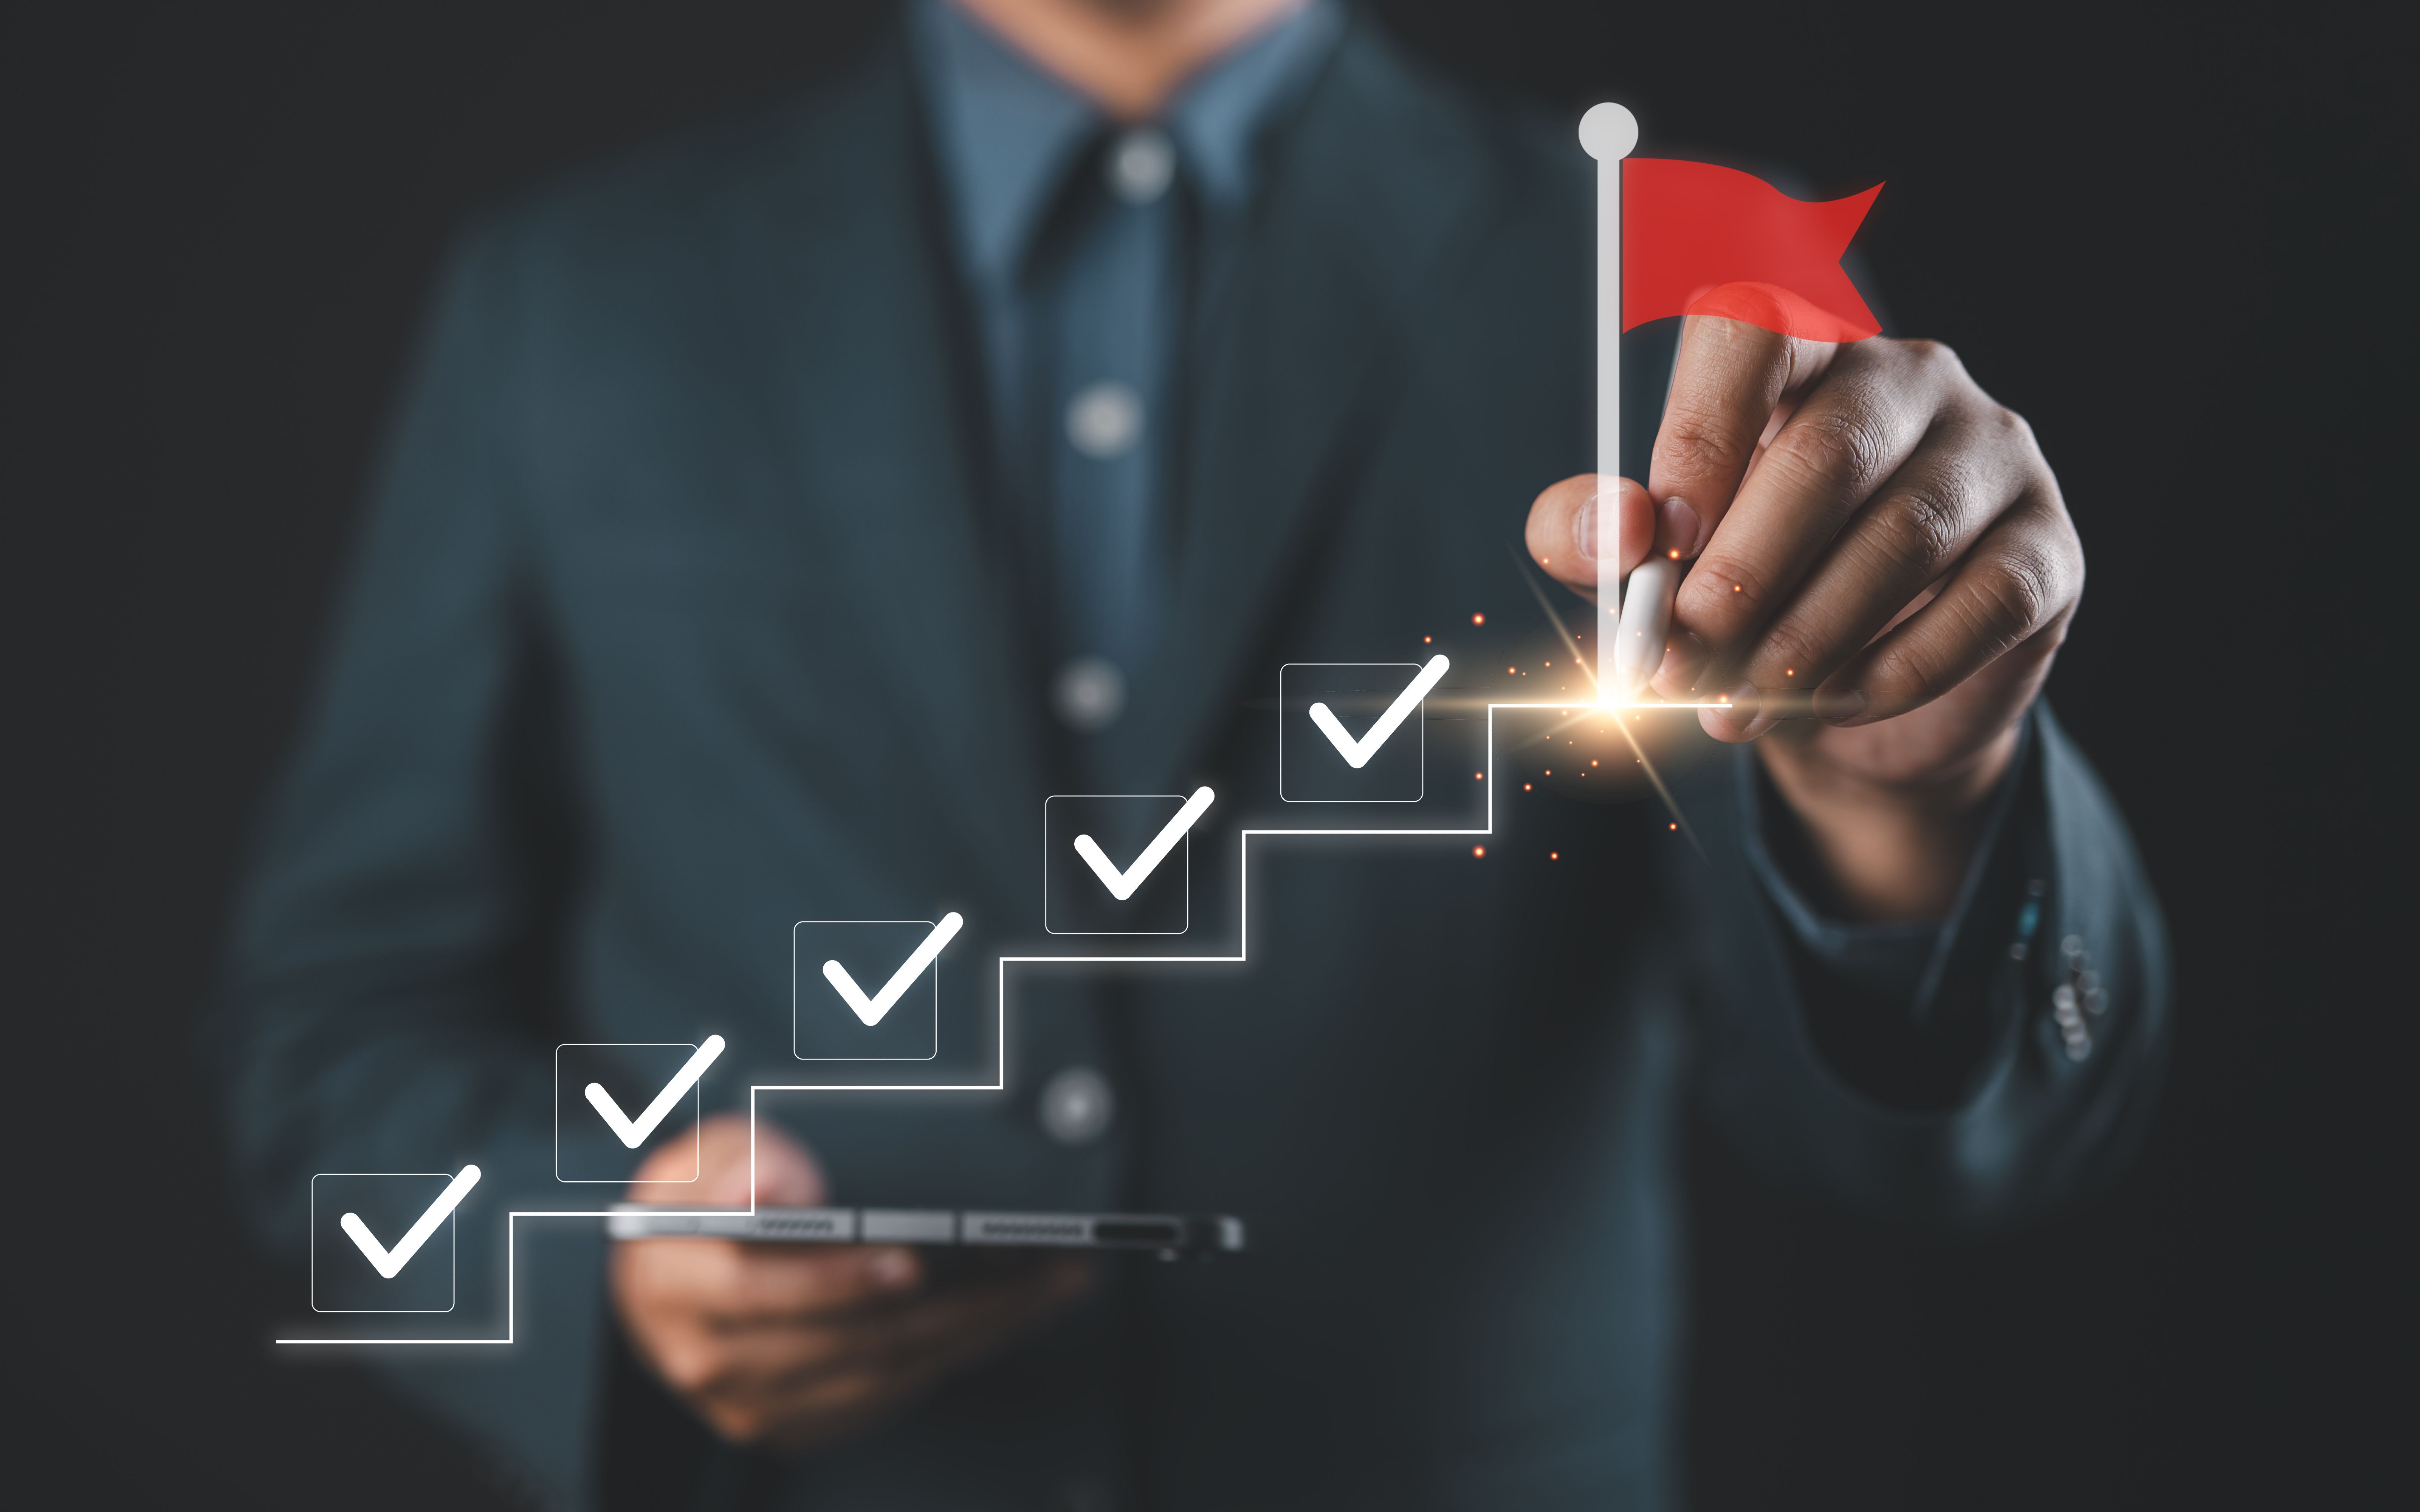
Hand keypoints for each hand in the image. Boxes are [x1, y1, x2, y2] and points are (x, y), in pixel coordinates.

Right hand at [609, 1114, 1091, 1450]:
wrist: (670, 1279)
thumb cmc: (692, 1208)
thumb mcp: (696, 1156)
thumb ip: (739, 1157)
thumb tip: (789, 1186)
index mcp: (674, 1286)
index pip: (759, 1290)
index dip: (838, 1278)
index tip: (912, 1259)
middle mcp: (712, 1358)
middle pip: (850, 1340)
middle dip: (955, 1303)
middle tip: (1032, 1265)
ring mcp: (759, 1401)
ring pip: (889, 1372)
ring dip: (979, 1329)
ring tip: (1048, 1282)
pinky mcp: (802, 1422)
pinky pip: (896, 1394)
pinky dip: (961, 1352)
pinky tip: (1010, 1313)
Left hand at [1526, 315, 2080, 918]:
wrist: (1857, 695)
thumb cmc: (1748, 593)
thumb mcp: (1651, 559)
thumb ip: (1597, 531)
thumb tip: (1614, 534)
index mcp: (1802, 353)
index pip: (1753, 332)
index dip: (1700, 437)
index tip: (1660, 543)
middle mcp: (1909, 381)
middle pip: (1829, 453)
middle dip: (1742, 573)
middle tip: (1681, 660)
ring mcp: (1993, 456)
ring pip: (1904, 537)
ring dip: (1805, 638)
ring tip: (1736, 705)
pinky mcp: (2047, 548)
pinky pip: (1981, 606)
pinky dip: (1894, 670)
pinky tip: (1834, 703)